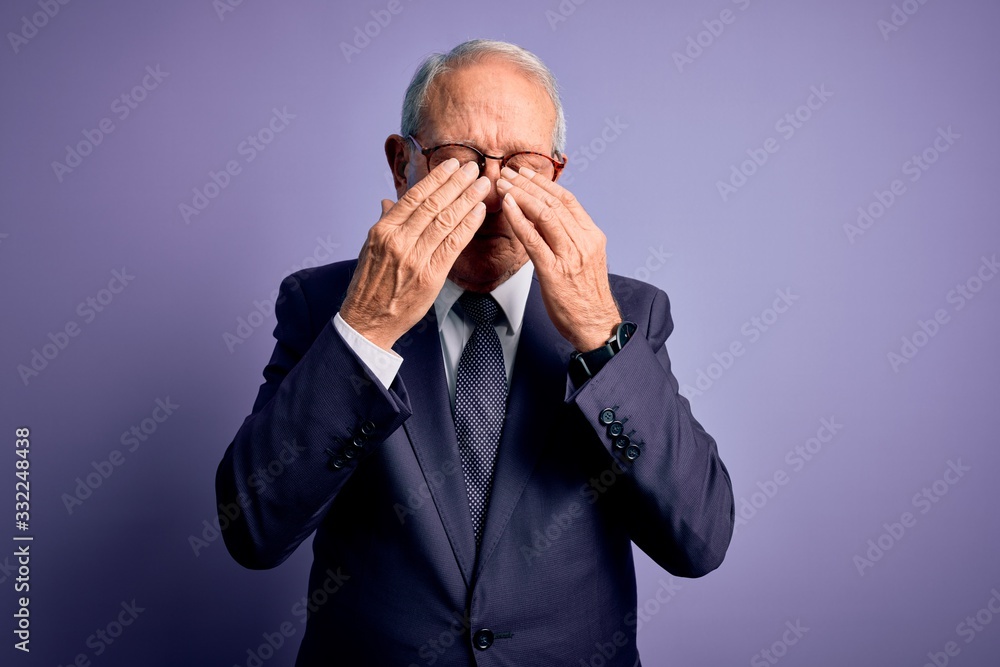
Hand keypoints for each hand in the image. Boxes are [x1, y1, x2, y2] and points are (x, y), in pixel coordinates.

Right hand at [339, 159, 489, 349]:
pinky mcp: (430, 275)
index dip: (435, 178)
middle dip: (456, 183)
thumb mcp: (369, 249)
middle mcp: (398, 241)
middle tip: (473, 168)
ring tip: (481, 185)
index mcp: (383, 231)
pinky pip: (454, 244)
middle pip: (433, 204)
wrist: (368, 320)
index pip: (413, 197)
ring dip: (467, 199)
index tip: (450, 165)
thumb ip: (384, 223)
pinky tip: (479, 212)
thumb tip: (389, 202)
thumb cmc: (370, 286)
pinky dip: (468, 225)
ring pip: (446, 220)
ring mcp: (415, 258)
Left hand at [497, 166, 620, 351]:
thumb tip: (544, 220)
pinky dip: (518, 220)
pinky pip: (533, 240)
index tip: (526, 173)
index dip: (544, 183)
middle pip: (553, 203)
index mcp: (592, 236)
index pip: (567, 200)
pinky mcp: (553, 272)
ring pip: (544, 215)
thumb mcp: (584, 260)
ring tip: (503, 185)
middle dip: (527, 184)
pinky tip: (507, 207)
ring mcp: (569, 256)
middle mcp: (583, 242)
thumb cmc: (586, 297)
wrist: (595, 325)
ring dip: (520, 196)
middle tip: (508, 173)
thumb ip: (569, 238)